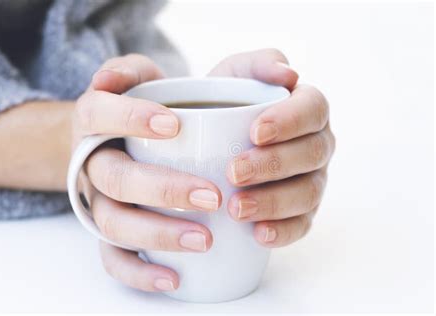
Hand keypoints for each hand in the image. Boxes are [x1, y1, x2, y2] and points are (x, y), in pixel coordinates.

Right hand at [72, 54, 221, 291]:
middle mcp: (90, 162)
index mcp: (94, 119)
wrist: (114, 139)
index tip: (175, 125)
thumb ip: (135, 69)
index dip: (131, 118)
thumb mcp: (138, 76)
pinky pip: (112, 259)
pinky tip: (175, 278)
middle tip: (211, 196)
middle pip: (115, 179)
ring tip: (204, 240)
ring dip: (157, 234)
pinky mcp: (106, 231)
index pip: (100, 114)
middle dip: (163, 189)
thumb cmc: (138, 107)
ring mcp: (96, 200)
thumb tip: (130, 76)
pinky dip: (139, 273)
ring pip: (114, 223)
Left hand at [209, 48, 334, 246]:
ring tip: (236, 208)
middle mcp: (317, 144)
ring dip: (274, 203)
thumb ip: (258, 64)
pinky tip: (258, 235)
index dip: (289, 121)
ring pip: (308, 193)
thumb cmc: (226, 103)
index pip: (313, 110)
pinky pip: (302, 225)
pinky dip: (283, 232)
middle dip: (273, 165)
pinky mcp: (302, 211)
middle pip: (310, 155)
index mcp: (307, 109)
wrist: (212, 138)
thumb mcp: (234, 74)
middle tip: (234, 172)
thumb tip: (288, 73)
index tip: (254, 132)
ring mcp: (313, 179)